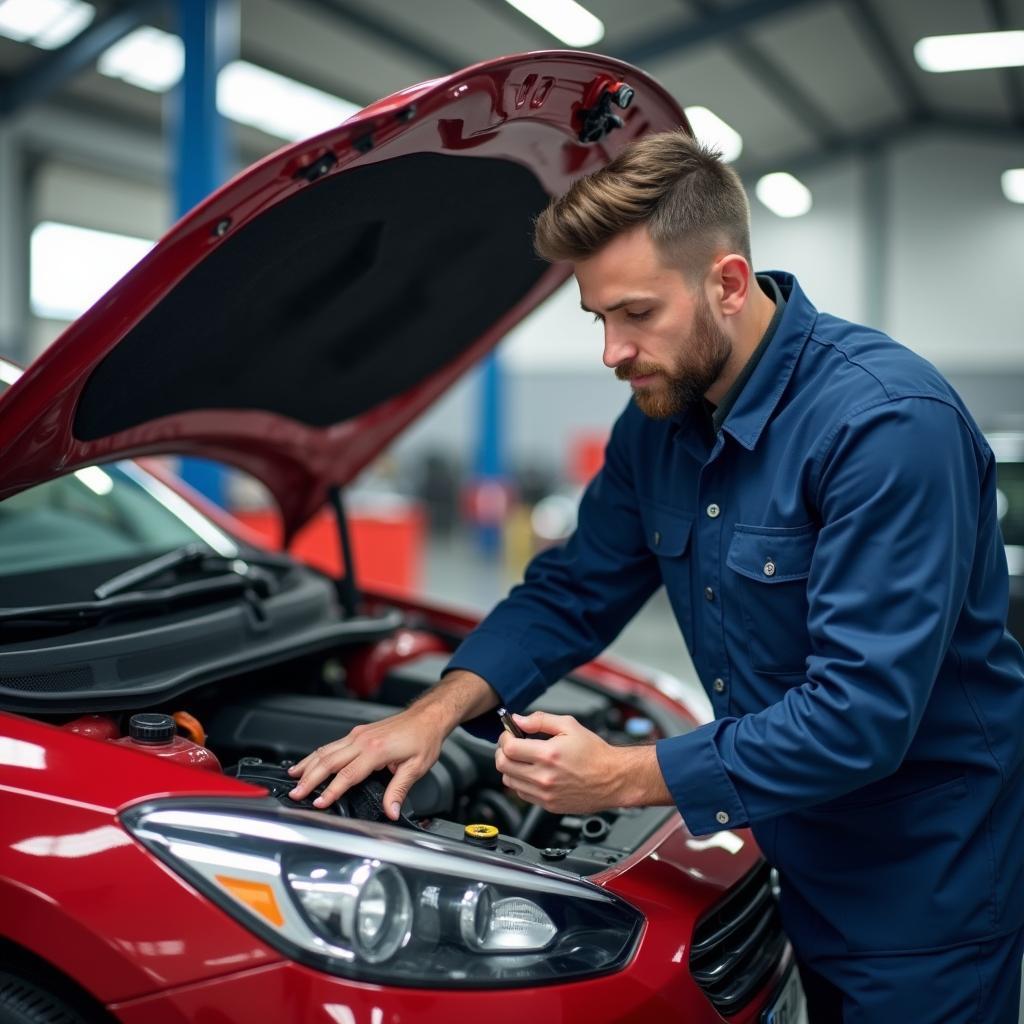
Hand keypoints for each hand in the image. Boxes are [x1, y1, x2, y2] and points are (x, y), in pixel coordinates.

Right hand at [286, 703, 448, 819]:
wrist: (427, 716)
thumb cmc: (423, 738)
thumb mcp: (416, 768)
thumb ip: (399, 791)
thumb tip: (391, 811)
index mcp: (376, 750)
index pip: (348, 774)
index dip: (331, 791)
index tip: (318, 802)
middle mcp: (363, 740)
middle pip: (329, 761)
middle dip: (310, 779)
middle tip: (296, 794)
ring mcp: (359, 734)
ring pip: (327, 750)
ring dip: (308, 765)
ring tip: (293, 778)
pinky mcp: (358, 733)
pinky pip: (332, 745)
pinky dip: (317, 755)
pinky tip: (309, 762)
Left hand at [495, 711, 629, 813]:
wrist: (613, 778)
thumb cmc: (595, 753)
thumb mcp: (569, 725)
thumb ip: (541, 720)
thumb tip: (519, 719)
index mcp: (548, 755)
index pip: (509, 748)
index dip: (505, 738)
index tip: (510, 733)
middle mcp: (544, 777)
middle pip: (504, 765)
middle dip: (503, 751)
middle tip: (512, 744)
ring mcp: (545, 793)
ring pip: (509, 781)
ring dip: (510, 767)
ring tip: (523, 759)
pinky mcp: (548, 805)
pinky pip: (522, 794)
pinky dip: (520, 782)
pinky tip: (532, 772)